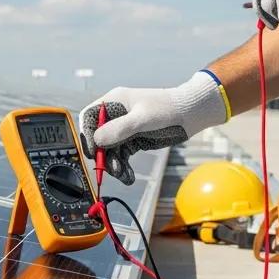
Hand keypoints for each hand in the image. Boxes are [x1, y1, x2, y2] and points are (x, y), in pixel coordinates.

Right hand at [78, 72, 228, 184]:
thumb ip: (120, 129)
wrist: (191, 114)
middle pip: (98, 137)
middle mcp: (116, 115)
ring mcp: (124, 128)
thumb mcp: (143, 118)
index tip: (93, 151)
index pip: (89, 116)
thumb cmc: (167, 108)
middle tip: (110, 169)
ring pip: (110, 150)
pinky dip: (123, 167)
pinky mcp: (133, 140)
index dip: (87, 134)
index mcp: (114, 102)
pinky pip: (122, 155)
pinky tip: (128, 176)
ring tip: (123, 175)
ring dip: (114, 164)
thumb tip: (97, 140)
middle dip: (103, 154)